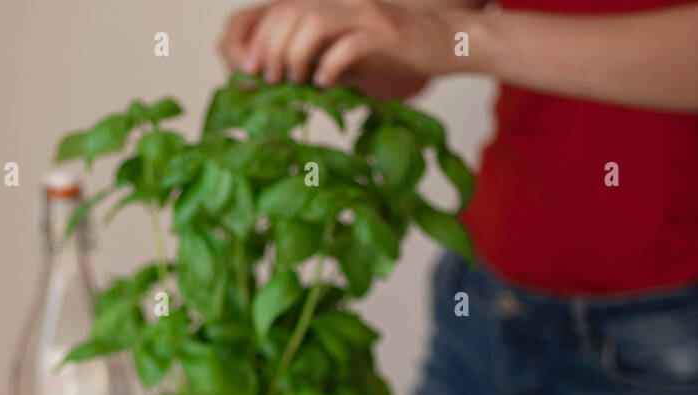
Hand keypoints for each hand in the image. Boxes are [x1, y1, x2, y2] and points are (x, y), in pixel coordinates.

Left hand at [219, 0, 452, 87]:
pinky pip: (349, 45)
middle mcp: (342, 4)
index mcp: (329, 6)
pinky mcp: (385, 33)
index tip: (251, 70)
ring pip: (313, 22)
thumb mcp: (347, 53)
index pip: (279, 10)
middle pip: (289, 13)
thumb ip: (317, 59)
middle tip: (271, 80)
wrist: (446, 40)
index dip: (259, 39)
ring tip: (294, 81)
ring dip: (295, 54)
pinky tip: (326, 84)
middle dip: (271, 48)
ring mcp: (363, 15)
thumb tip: (279, 81)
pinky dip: (331, 65)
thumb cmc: (395, 52)